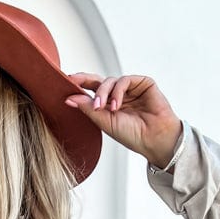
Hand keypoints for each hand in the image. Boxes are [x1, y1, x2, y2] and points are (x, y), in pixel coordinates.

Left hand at [64, 73, 182, 166]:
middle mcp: (118, 95)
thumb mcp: (104, 122)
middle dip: (85, 80)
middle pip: (98, 81)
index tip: (65, 82)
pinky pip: (124, 80)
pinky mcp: (143, 83)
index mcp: (108, 105)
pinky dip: (118, 91)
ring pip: (110, 81)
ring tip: (103, 108)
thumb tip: (69, 98)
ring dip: (103, 93)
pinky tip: (116, 105)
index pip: (91, 91)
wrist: (153, 139)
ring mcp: (131, 88)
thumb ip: (88, 108)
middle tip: (73, 81)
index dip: (79, 85)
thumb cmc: (131, 134)